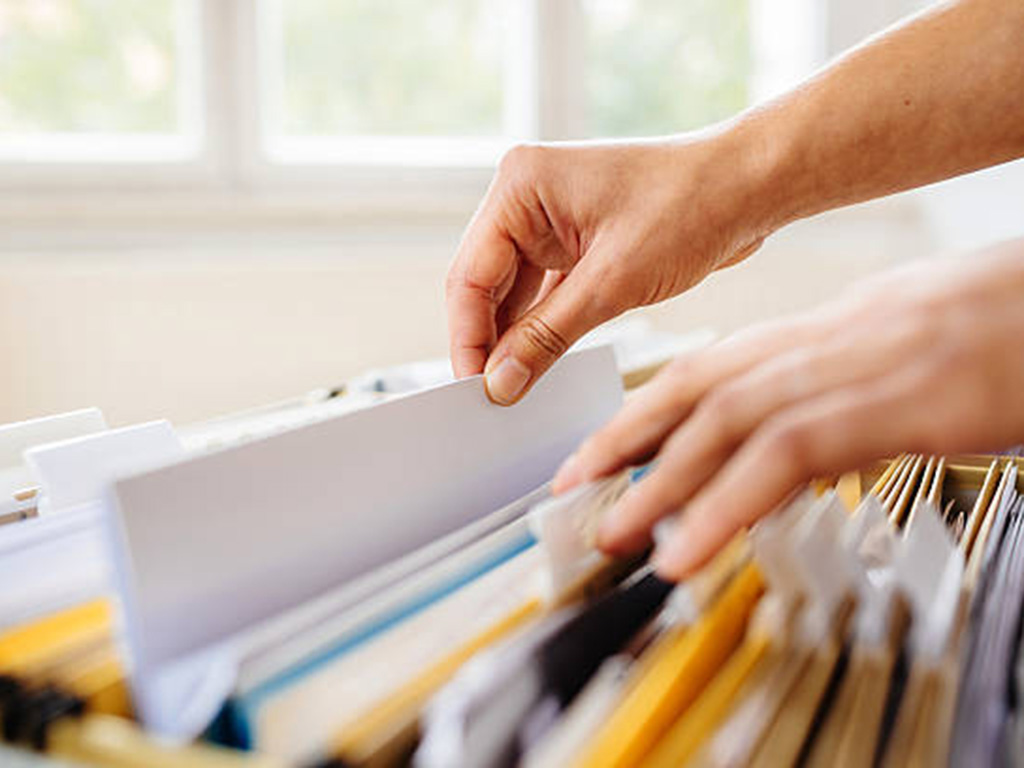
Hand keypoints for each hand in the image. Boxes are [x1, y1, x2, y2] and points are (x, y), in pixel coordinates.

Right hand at [446, 135, 772, 403]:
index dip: (468, 337)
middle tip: (493, 397)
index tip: (474, 387)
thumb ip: (547, 336)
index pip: (470, 275)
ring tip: (516, 388)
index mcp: (521, 185)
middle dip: (490, 341)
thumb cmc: (691, 206)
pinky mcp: (576, 240)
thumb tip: (501, 382)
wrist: (751, 186)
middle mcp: (527, 197)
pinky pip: (545, 292)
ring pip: (514, 293)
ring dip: (517, 338)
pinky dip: (544, 327)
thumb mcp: (613, 283)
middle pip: (485, 285)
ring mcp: (551, 219)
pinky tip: (541, 363)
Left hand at [552, 241, 1023, 579]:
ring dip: (659, 480)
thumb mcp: (899, 356)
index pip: (710, 366)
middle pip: (696, 384)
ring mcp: (850, 370)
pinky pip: (784, 457)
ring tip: (613, 530)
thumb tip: (789, 438)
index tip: (602, 446)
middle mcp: (819, 342)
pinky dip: (725, 506)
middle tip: (574, 485)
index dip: (645, 406)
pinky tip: (688, 546)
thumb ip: (835, 392)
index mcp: (819, 332)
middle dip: (625, 438)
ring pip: (724, 421)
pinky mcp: (888, 406)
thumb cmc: (998, 329)